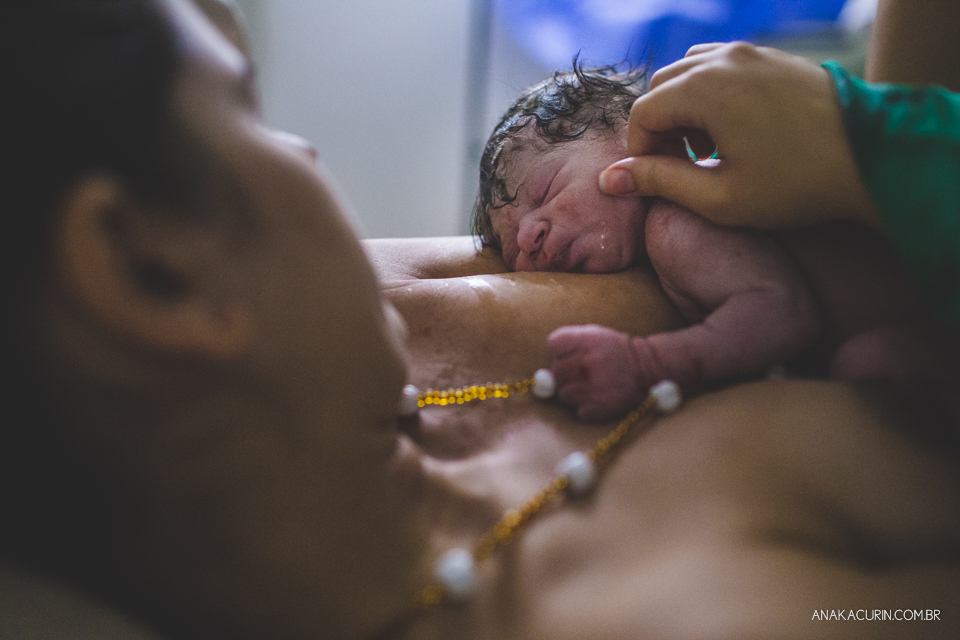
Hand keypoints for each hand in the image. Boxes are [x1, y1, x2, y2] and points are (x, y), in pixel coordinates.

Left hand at [548, 324, 648, 420]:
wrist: (648, 367)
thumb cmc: (614, 350)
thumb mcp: (594, 335)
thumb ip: (569, 344)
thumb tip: (544, 371)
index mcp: (585, 340)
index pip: (553, 345)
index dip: (560, 351)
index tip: (571, 355)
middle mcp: (586, 363)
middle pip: (555, 371)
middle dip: (565, 373)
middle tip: (582, 373)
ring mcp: (590, 387)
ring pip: (563, 394)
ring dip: (574, 392)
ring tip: (590, 386)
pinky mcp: (596, 408)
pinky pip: (577, 410)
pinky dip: (585, 407)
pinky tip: (598, 398)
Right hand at [598, 42, 881, 231]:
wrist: (871, 159)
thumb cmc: (795, 184)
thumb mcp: (718, 196)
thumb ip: (659, 182)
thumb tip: (609, 180)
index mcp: (704, 88)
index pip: (642, 114)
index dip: (639, 153)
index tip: (659, 183)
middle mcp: (723, 59)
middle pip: (661, 89)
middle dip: (659, 130)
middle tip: (680, 169)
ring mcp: (751, 54)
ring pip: (689, 74)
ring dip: (683, 111)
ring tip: (706, 152)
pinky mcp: (772, 58)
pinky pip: (721, 68)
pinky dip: (710, 96)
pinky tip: (732, 133)